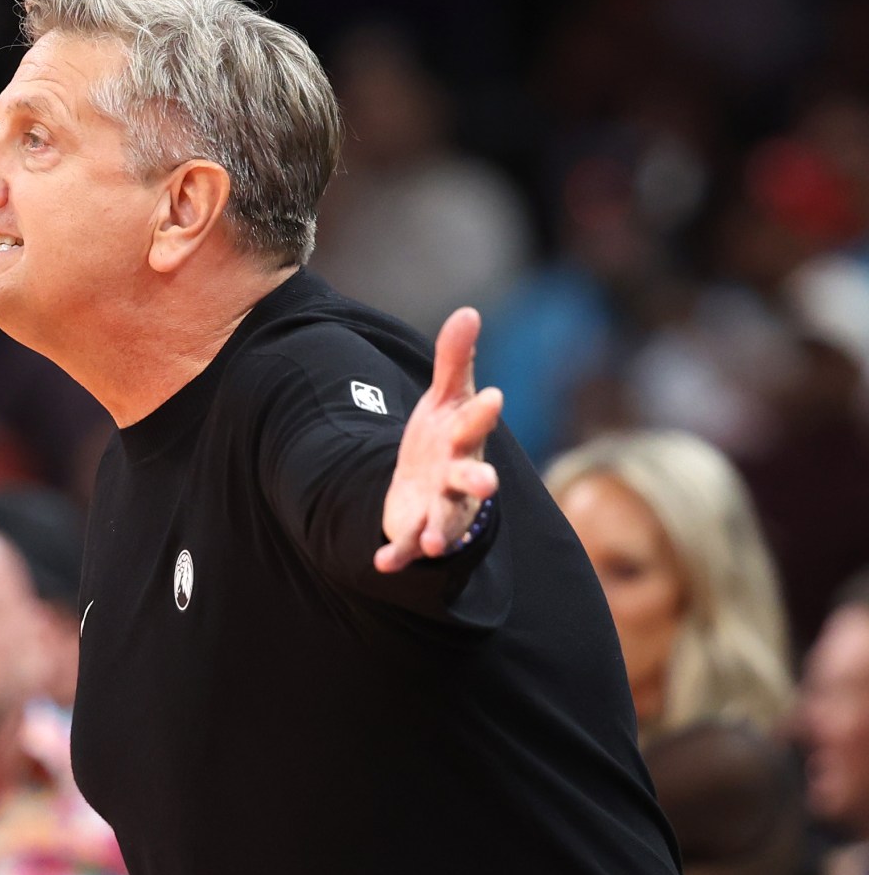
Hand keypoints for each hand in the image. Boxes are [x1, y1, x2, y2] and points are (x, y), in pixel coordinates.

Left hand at [374, 308, 503, 572]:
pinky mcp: (418, 529)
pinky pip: (408, 546)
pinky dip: (398, 555)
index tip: (493, 396)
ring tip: (435, 543)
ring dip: (440, 530)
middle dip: (478, 478)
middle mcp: (460, 475)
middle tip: (487, 481)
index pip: (477, 422)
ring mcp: (441, 505)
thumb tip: (468, 311)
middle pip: (472, 477)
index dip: (483, 411)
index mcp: (465, 438)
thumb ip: (455, 360)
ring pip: (445, 519)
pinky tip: (382, 563)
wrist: (428, 481)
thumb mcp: (445, 397)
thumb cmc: (444, 436)